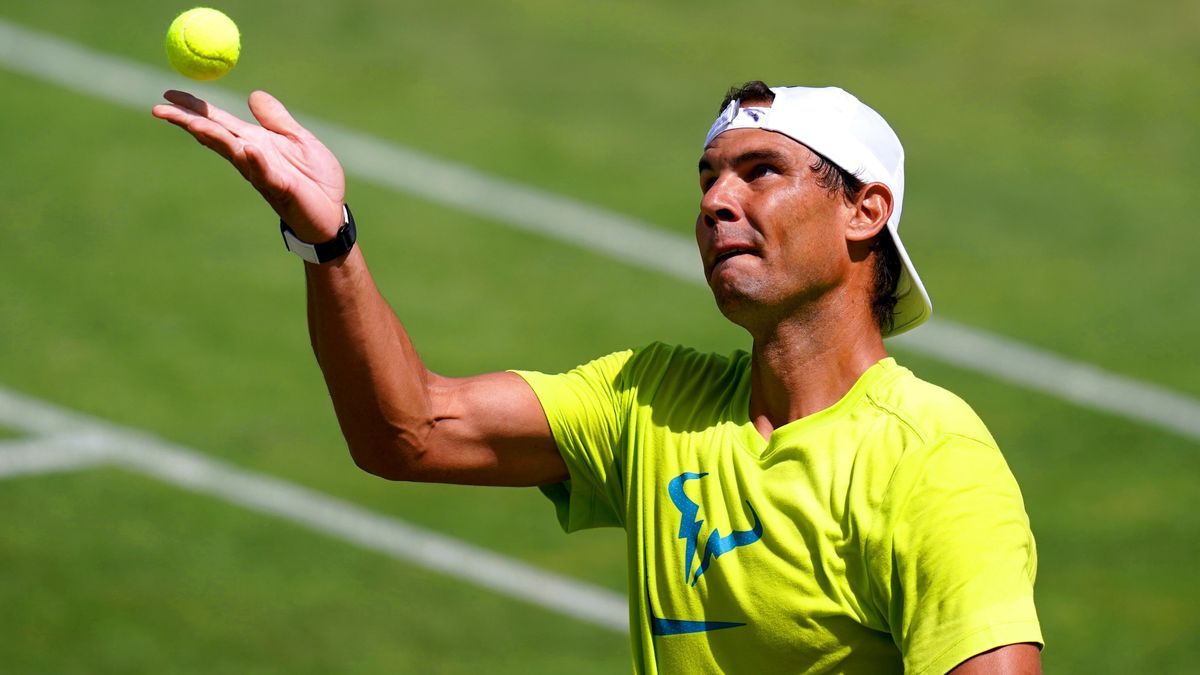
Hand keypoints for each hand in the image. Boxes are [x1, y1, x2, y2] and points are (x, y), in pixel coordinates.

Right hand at [152, 90, 345, 241]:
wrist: (333, 212)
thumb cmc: (315, 178)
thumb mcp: (299, 140)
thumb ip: (277, 120)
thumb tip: (253, 95)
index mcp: (255, 142)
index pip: (219, 121)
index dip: (194, 108)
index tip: (168, 93)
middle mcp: (251, 158)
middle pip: (215, 136)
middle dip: (188, 122)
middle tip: (159, 109)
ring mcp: (263, 174)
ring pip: (233, 153)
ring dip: (214, 139)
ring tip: (194, 124)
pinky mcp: (282, 188)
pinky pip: (266, 174)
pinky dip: (256, 161)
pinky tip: (247, 148)